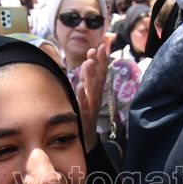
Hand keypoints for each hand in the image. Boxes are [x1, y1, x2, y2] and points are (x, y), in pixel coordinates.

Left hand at [75, 37, 111, 151]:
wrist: (86, 140)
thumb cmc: (84, 115)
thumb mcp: (86, 94)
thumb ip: (87, 79)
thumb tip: (88, 62)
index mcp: (96, 91)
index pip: (101, 72)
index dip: (102, 58)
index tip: (102, 44)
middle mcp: (96, 97)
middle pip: (100, 78)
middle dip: (100, 62)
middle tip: (98, 48)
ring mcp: (92, 107)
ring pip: (93, 89)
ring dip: (91, 75)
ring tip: (88, 62)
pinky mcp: (85, 117)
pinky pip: (84, 105)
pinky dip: (83, 96)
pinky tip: (79, 86)